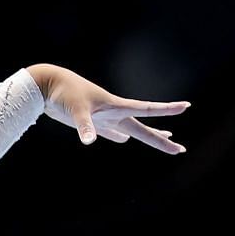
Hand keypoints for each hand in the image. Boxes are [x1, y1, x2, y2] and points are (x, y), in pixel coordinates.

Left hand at [36, 64, 189, 152]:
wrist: (48, 85)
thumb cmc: (64, 93)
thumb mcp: (75, 110)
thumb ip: (84, 125)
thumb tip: (89, 141)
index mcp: (116, 107)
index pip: (148, 110)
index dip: (167, 109)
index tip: (186, 106)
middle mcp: (114, 113)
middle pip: (144, 129)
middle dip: (162, 140)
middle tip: (180, 149)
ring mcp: (104, 117)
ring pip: (131, 129)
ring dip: (147, 134)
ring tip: (165, 137)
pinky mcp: (91, 122)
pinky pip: (110, 131)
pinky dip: (119, 136)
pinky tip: (124, 139)